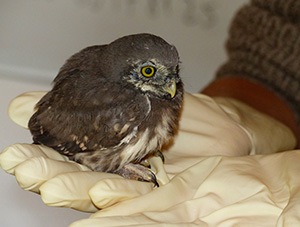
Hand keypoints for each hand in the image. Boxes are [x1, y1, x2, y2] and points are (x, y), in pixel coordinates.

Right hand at [0, 91, 296, 224]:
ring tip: (49, 184)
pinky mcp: (168, 202)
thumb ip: (97, 102)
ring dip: (76, 190)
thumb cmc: (187, 118)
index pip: (73, 158)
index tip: (22, 154)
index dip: (47, 158)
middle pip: (82, 179)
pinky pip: (142, 204)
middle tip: (26, 169)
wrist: (230, 138)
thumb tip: (39, 98)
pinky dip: (120, 201)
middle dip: (53, 175)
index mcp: (115, 151)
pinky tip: (100, 195)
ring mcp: (146, 191)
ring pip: (105, 194)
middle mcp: (124, 175)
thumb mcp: (144, 100)